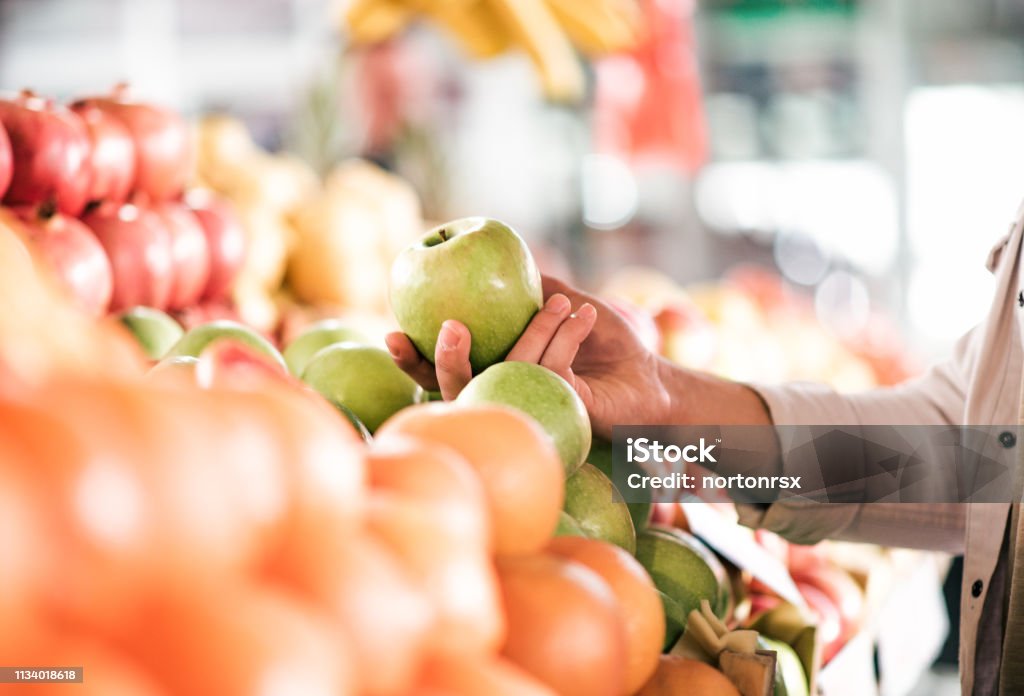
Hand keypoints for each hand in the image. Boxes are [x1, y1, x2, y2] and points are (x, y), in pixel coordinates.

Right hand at [385, 276, 673, 438]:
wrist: (648, 374)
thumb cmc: (605, 342)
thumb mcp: (563, 303)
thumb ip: (526, 288)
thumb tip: (485, 258)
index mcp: (494, 372)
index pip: (441, 372)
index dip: (411, 359)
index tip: (393, 331)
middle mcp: (504, 395)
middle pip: (455, 390)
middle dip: (444, 362)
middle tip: (451, 329)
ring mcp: (529, 408)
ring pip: (506, 374)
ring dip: (534, 331)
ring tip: (561, 303)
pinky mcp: (559, 413)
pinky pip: (548, 372)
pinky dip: (565, 338)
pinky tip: (581, 316)